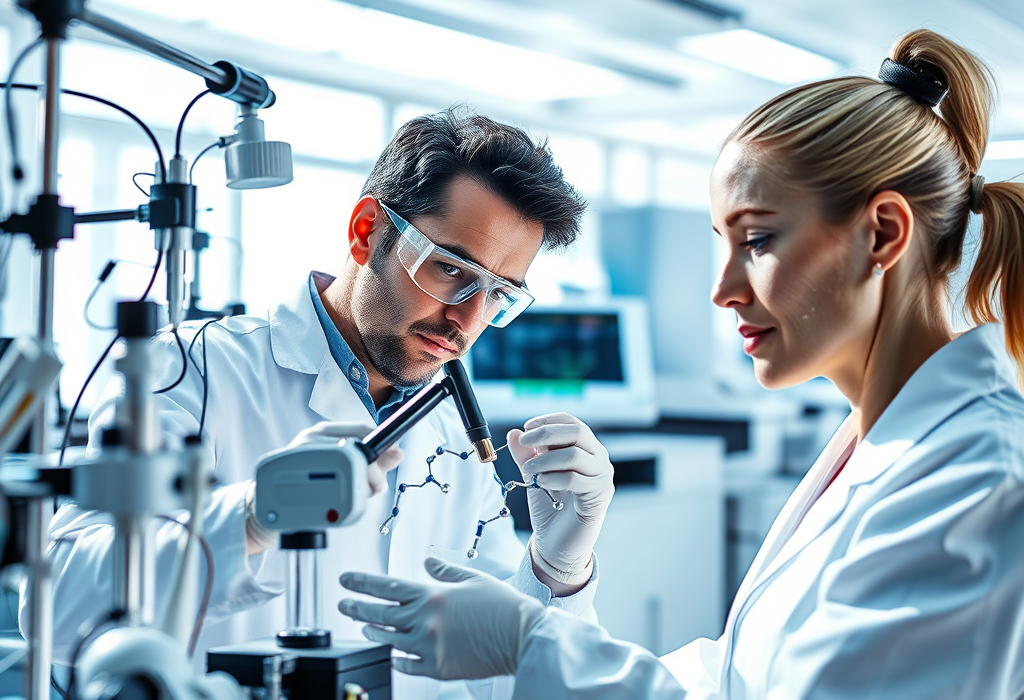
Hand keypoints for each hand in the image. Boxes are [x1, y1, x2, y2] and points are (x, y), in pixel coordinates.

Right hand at [246, 422, 402, 553]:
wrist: (267, 503)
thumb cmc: (310, 482)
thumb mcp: (341, 466)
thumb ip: (371, 461)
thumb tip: (399, 453)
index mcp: (324, 432)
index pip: (362, 430)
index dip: (383, 444)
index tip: (394, 457)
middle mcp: (311, 440)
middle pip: (355, 451)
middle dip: (373, 474)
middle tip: (375, 489)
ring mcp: (299, 459)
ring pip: (343, 470)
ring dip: (358, 490)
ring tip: (355, 499)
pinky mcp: (291, 481)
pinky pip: (325, 492)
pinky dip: (336, 503)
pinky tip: (335, 507)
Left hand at [339, 557, 544, 679]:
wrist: (522, 636)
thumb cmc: (502, 606)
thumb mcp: (473, 579)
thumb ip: (445, 572)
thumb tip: (426, 562)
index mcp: (433, 595)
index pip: (387, 586)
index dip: (362, 582)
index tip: (345, 579)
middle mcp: (425, 620)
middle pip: (381, 613)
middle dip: (358, 606)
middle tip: (343, 602)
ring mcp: (429, 646)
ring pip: (389, 639)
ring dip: (373, 631)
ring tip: (363, 626)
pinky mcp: (437, 667)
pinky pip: (406, 664)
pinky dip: (397, 658)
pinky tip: (393, 654)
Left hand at [508, 413, 613, 585]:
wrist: (557, 545)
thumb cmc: (550, 508)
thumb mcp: (533, 475)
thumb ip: (525, 455)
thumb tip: (514, 433)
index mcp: (585, 449)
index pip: (571, 422)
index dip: (548, 420)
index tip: (525, 428)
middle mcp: (598, 459)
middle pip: (577, 431)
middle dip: (546, 433)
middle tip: (524, 442)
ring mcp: (602, 477)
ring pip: (575, 454)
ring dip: (546, 459)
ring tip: (529, 471)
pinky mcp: (599, 496)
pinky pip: (575, 479)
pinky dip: (554, 477)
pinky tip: (541, 483)